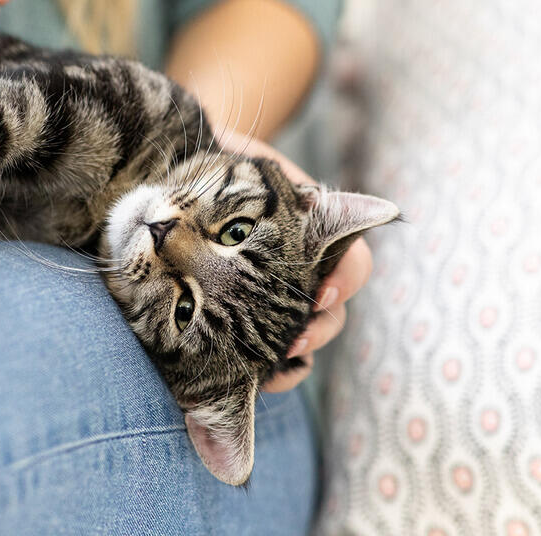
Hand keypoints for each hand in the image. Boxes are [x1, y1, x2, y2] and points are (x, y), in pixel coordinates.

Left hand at [215, 130, 373, 392]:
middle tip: (293, 339)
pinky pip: (279, 356)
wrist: (188, 167)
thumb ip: (258, 175)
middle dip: (319, 330)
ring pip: (310, 336)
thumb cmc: (223, 160)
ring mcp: (282, 295)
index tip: (321, 293)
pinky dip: (274, 372)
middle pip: (334, 312)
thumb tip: (263, 184)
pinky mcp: (251, 318)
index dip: (345, 282)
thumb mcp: (244, 163)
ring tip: (273, 366)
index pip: (352, 263)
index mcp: (319, 232)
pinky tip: (257, 380)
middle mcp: (307, 268)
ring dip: (298, 356)